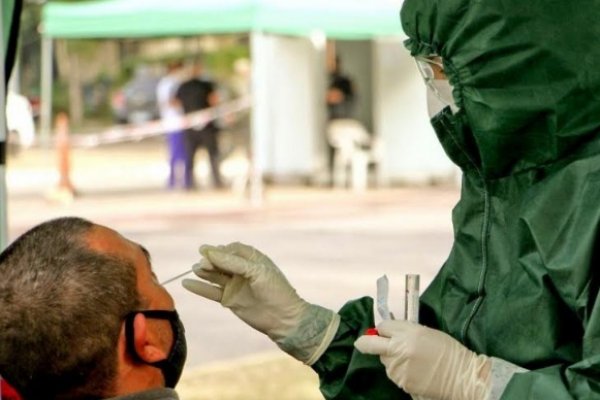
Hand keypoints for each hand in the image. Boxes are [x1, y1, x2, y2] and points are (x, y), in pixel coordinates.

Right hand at [182, 242, 339, 363]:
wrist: (284, 318)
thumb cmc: (275, 290)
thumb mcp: (256, 272)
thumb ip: (232, 262)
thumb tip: (209, 251)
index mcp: (252, 259)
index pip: (231, 249)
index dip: (220, 250)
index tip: (208, 252)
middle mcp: (242, 270)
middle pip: (221, 261)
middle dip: (211, 261)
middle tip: (202, 264)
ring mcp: (235, 285)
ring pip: (215, 275)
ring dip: (204, 272)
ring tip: (195, 269)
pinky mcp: (229, 300)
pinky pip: (211, 292)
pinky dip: (200, 288)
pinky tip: (186, 284)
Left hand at [354, 320, 490, 399]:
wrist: (461, 376)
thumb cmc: (446, 350)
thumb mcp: (425, 332)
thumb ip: (404, 330)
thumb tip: (385, 332)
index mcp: (407, 333)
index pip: (382, 327)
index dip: (383, 329)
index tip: (384, 332)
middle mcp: (398, 350)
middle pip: (371, 344)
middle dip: (366, 342)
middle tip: (363, 342)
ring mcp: (398, 368)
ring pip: (384, 360)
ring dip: (390, 358)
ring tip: (410, 359)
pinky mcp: (401, 382)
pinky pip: (393, 372)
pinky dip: (398, 370)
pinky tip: (414, 370)